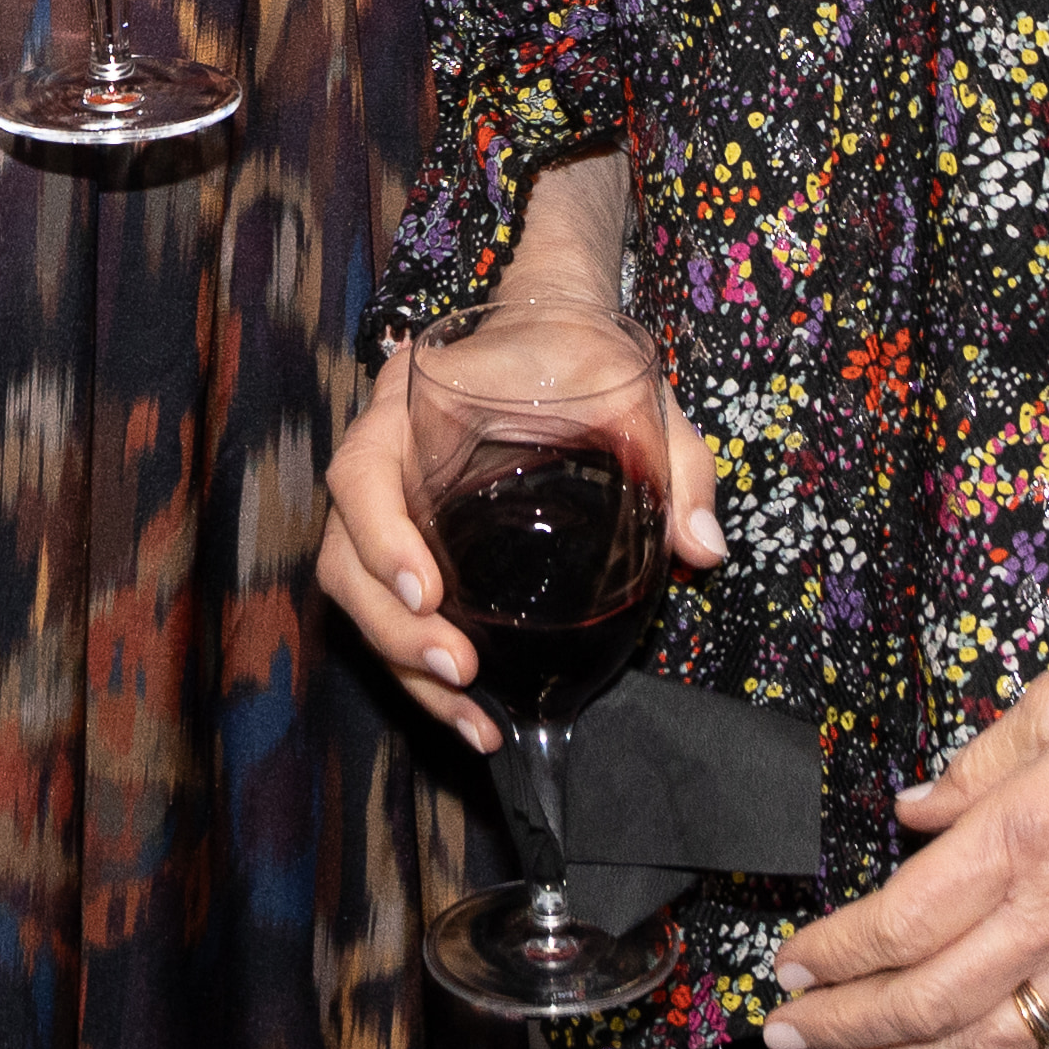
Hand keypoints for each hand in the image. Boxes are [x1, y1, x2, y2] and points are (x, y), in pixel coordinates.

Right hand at [318, 305, 723, 753]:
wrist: (551, 330)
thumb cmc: (581, 353)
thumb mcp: (633, 390)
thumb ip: (676, 463)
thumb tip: (703, 549)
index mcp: (413, 406)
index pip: (362, 473)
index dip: (379, 536)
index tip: (428, 589)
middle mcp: (385, 460)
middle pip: (344, 556)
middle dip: (393, 628)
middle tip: (459, 670)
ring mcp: (391, 508)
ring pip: (358, 596)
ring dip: (402, 664)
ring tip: (472, 717)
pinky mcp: (411, 545)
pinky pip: (391, 611)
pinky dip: (420, 670)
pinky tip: (472, 714)